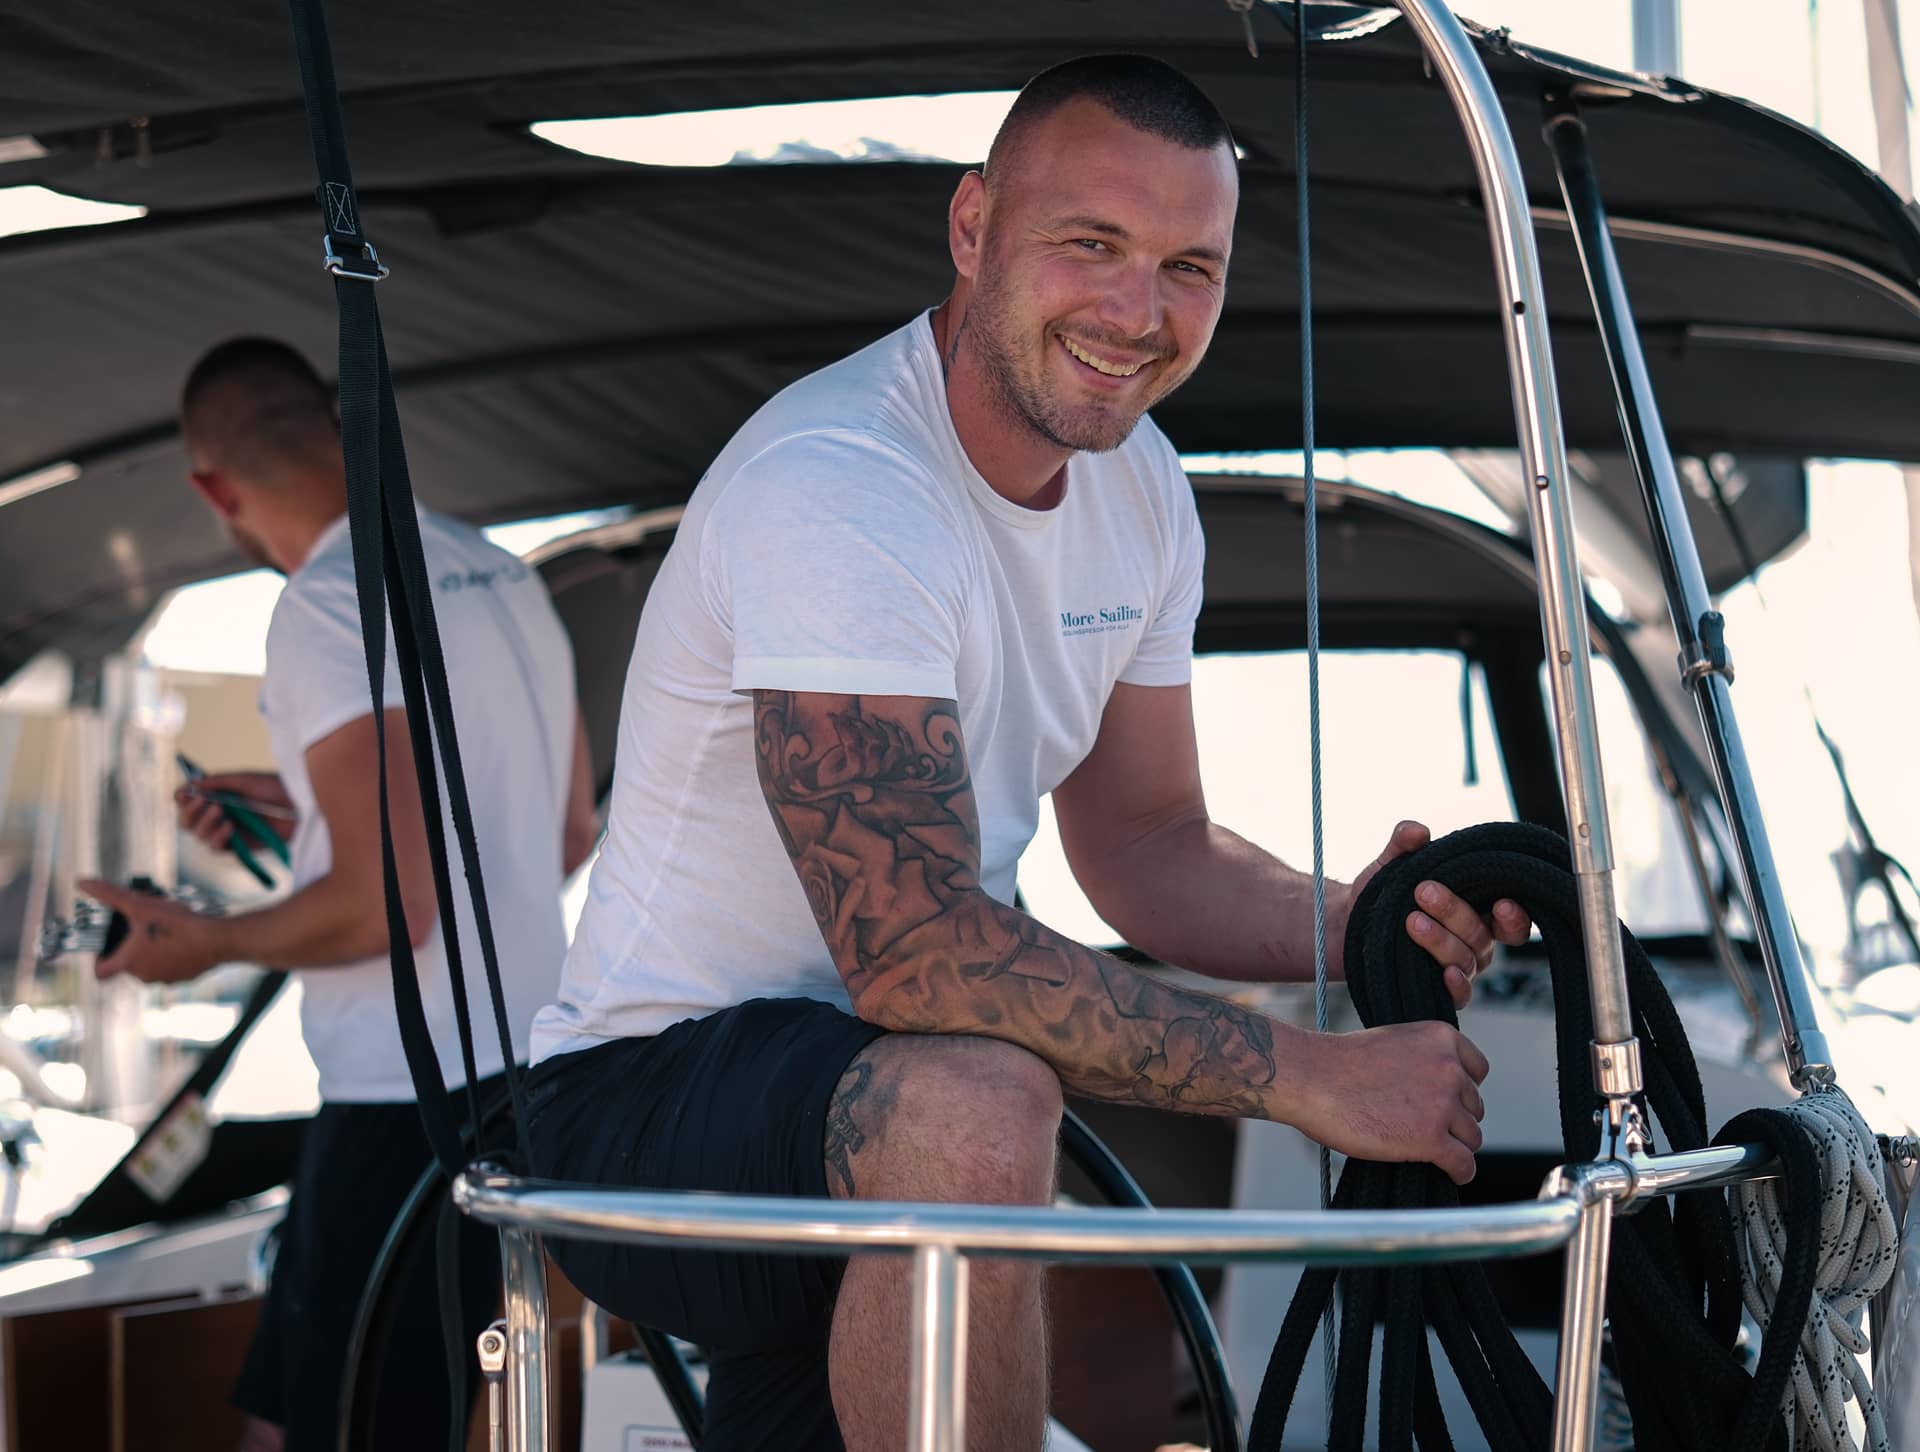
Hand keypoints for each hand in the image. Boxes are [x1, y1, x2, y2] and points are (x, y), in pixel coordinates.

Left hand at [77, 879, 222, 984]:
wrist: (218, 940)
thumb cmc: (177, 925)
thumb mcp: (140, 905)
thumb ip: (110, 895)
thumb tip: (82, 882)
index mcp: (129, 962)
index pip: (101, 972)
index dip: (99, 959)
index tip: (108, 945)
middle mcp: (144, 976)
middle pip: (129, 963)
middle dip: (134, 944)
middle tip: (145, 924)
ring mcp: (166, 978)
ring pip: (152, 964)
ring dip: (155, 949)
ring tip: (167, 927)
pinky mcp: (186, 977)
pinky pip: (173, 966)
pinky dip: (175, 954)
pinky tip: (186, 936)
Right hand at [176, 771, 294, 850]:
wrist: (301, 806)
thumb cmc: (277, 789)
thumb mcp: (245, 780)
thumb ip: (217, 782)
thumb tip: (190, 784)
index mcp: (218, 796)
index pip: (188, 801)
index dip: (182, 798)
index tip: (184, 793)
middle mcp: (219, 814)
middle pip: (187, 821)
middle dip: (189, 812)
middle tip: (202, 801)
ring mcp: (228, 831)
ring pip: (198, 834)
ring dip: (204, 822)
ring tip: (220, 810)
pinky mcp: (238, 846)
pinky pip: (216, 847)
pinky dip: (217, 837)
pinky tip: (229, 827)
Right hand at [1293, 1020, 1490, 1184]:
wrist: (1311, 1078)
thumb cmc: (1340, 1064)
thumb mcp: (1393, 1042)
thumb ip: (1424, 1059)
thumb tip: (1440, 1089)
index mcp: (1441, 1038)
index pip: (1478, 1071)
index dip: (1461, 1090)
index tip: (1446, 1102)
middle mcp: (1450, 1068)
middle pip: (1474, 1106)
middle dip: (1455, 1118)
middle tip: (1426, 1126)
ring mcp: (1442, 1104)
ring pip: (1472, 1137)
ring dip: (1455, 1145)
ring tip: (1431, 1150)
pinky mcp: (1431, 1139)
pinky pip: (1464, 1164)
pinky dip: (1460, 1172)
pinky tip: (1450, 1173)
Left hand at [1343, 821, 1529, 1009]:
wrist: (1346, 923)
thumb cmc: (1382, 893)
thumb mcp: (1391, 864)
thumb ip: (1403, 845)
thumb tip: (1416, 831)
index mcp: (1477, 911)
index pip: (1511, 920)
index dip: (1514, 916)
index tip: (1501, 902)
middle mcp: (1474, 942)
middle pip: (1480, 935)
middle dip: (1455, 912)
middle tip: (1423, 891)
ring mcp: (1458, 967)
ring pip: (1466, 960)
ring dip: (1442, 940)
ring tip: (1411, 921)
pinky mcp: (1438, 989)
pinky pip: (1460, 996)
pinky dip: (1456, 985)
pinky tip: (1443, 972)